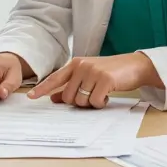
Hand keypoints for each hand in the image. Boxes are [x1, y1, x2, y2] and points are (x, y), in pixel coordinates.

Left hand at [27, 54, 157, 108]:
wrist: (135, 65)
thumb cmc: (110, 72)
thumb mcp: (89, 76)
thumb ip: (71, 86)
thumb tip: (55, 98)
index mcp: (75, 64)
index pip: (55, 78)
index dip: (43, 89)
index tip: (31, 97)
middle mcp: (82, 66)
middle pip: (68, 96)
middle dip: (78, 102)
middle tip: (91, 95)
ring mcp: (93, 72)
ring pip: (80, 101)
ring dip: (91, 103)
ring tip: (101, 93)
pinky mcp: (105, 80)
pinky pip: (95, 102)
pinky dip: (101, 103)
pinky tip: (108, 94)